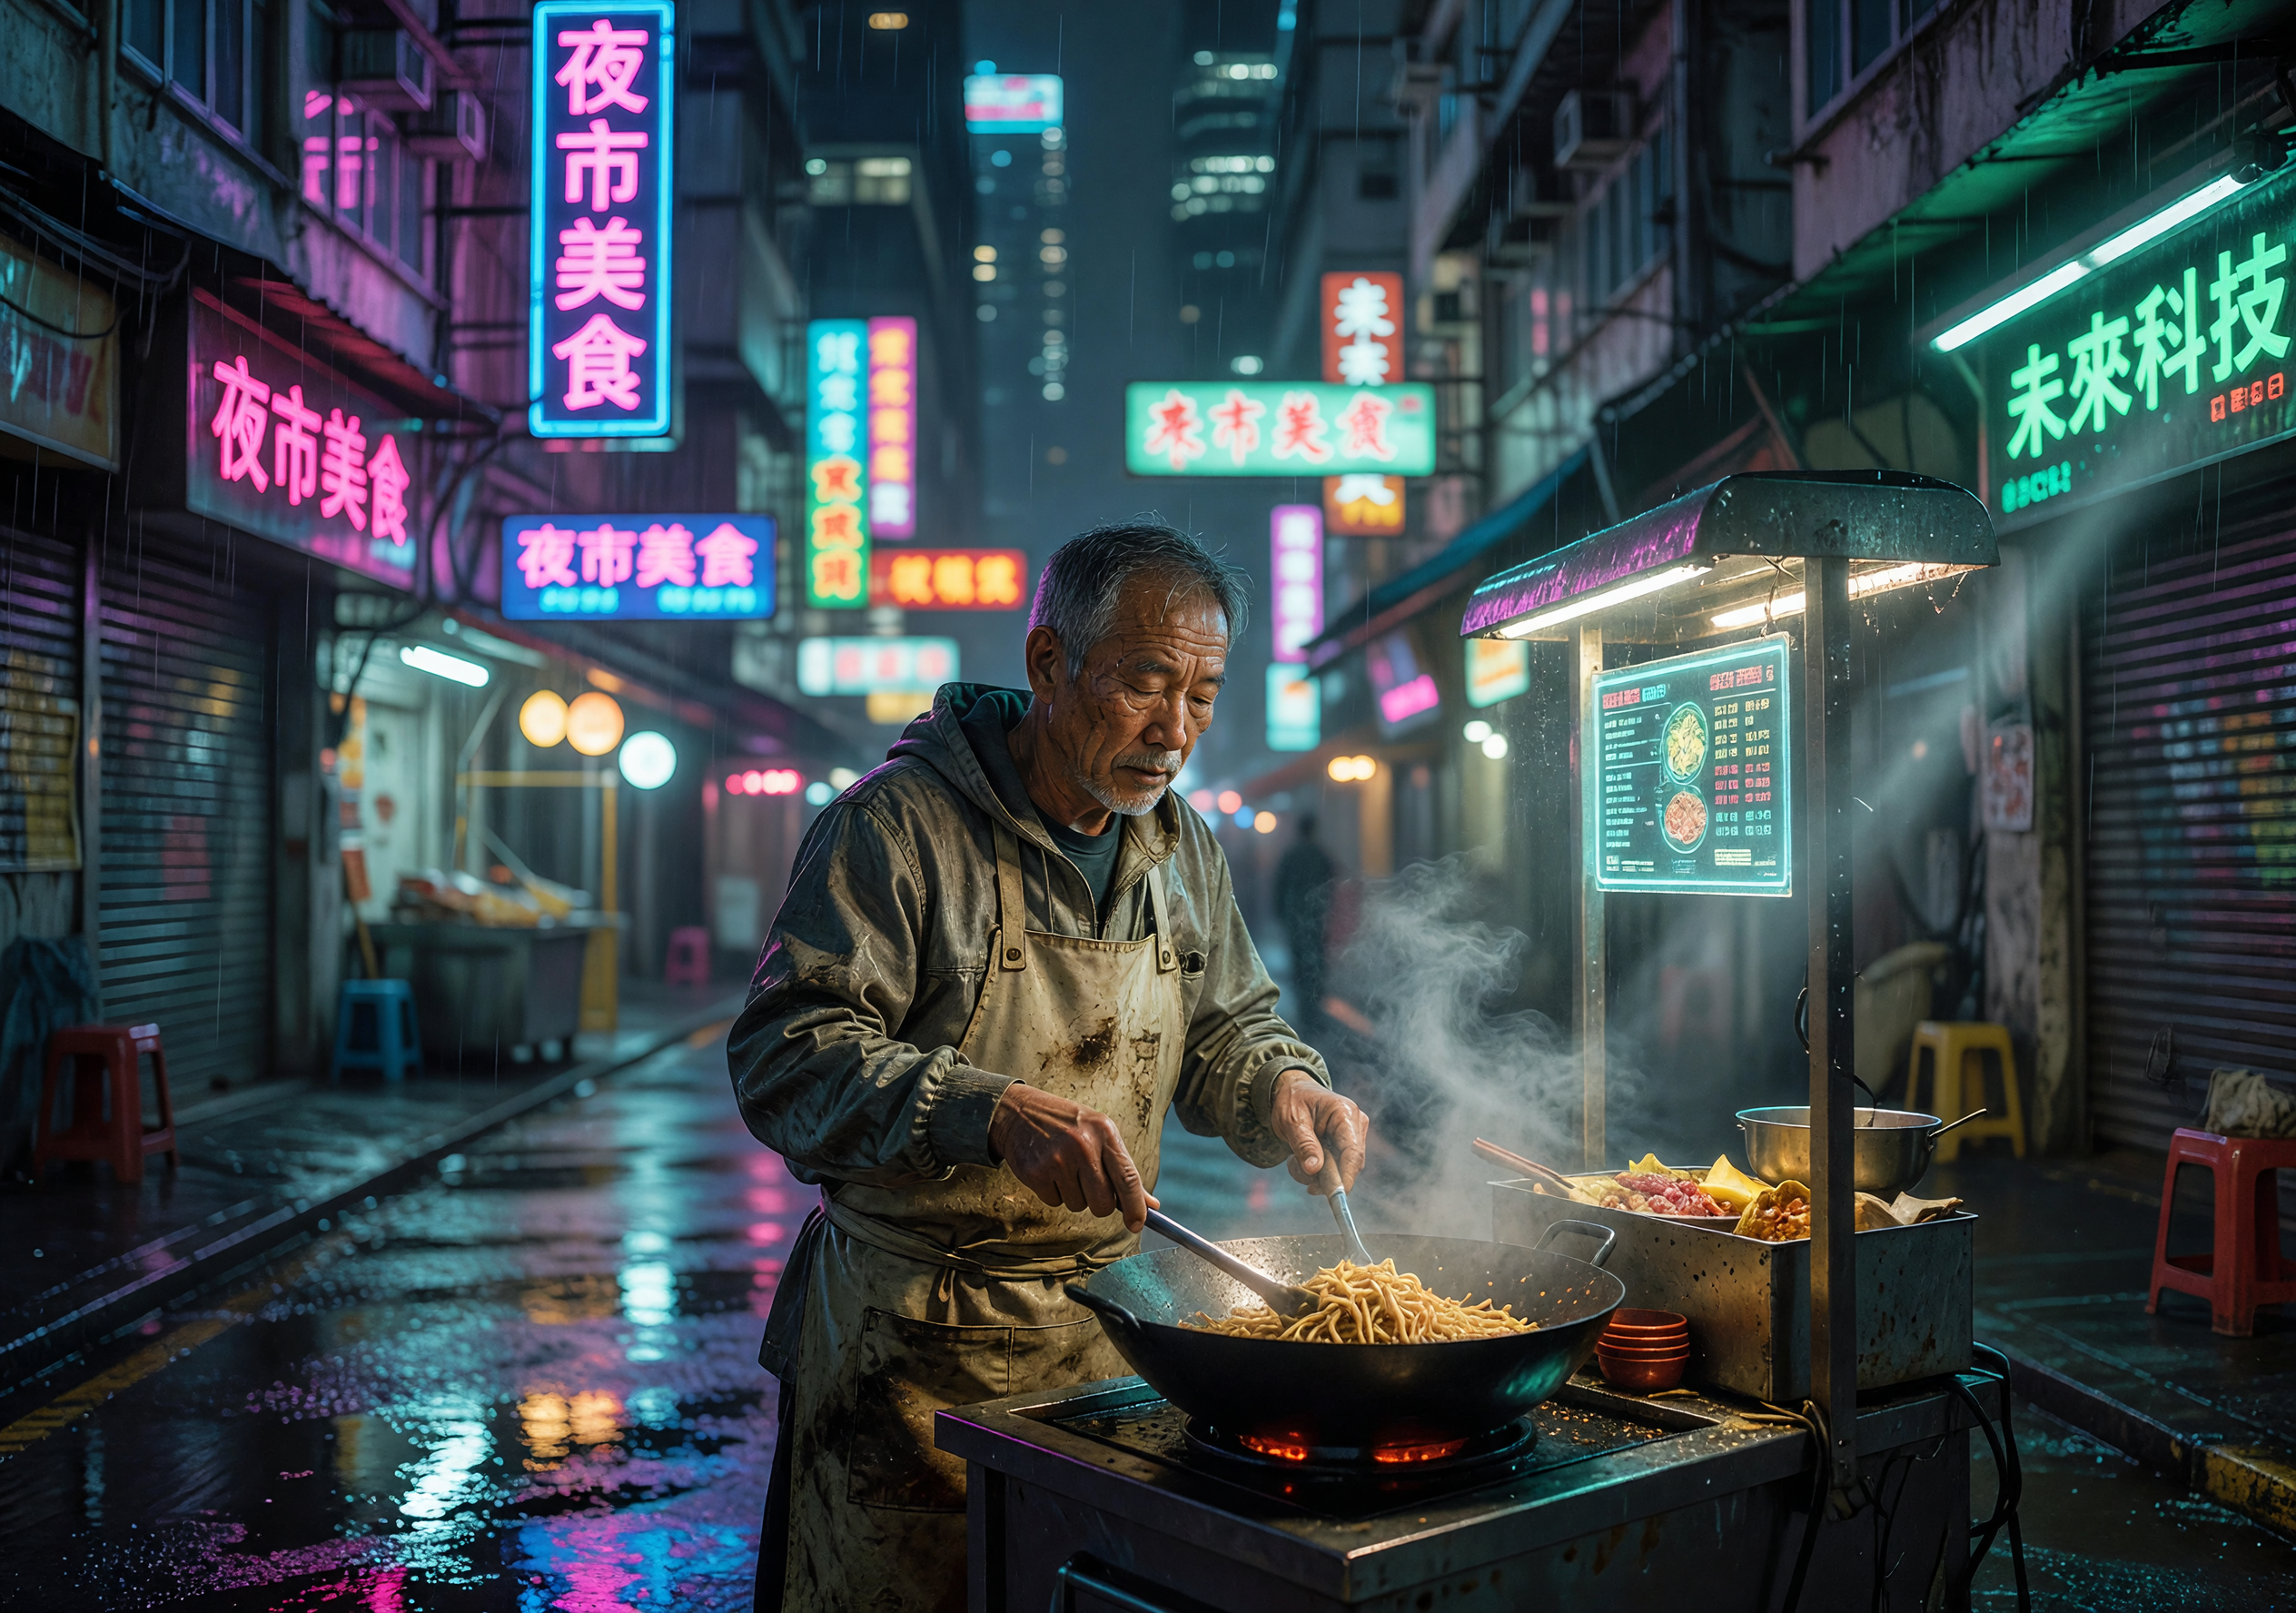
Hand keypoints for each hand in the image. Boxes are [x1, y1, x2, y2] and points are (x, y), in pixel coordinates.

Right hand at [988, 1083, 1156, 1231]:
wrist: (1020, 1113)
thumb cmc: (1068, 1125)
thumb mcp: (1100, 1134)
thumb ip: (1123, 1169)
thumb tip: (1151, 1204)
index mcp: (1105, 1132)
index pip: (1128, 1178)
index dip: (1136, 1207)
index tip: (1137, 1224)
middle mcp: (1083, 1146)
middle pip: (1103, 1203)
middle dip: (1099, 1203)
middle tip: (1089, 1185)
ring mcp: (1058, 1160)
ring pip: (1078, 1205)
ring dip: (1074, 1195)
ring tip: (1065, 1168)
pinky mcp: (1036, 1173)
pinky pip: (1055, 1202)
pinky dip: (1054, 1193)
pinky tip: (1049, 1170)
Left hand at [1273, 1069, 1368, 1193]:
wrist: (1292, 1091)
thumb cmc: (1292, 1100)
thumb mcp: (1291, 1121)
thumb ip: (1304, 1145)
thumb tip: (1314, 1170)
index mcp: (1345, 1113)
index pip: (1353, 1152)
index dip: (1347, 1177)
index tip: (1336, 1196)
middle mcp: (1355, 1124)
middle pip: (1349, 1164)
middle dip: (1324, 1176)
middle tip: (1299, 1173)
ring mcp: (1353, 1134)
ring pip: (1342, 1169)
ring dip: (1316, 1174)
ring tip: (1294, 1162)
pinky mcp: (1346, 1144)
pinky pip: (1336, 1167)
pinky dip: (1317, 1171)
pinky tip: (1301, 1161)